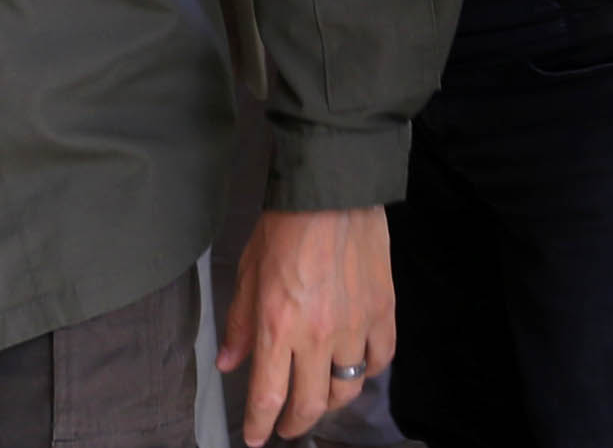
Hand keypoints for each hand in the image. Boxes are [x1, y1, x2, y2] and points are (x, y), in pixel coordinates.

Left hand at [220, 206, 394, 446]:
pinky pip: (381, 358)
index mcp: (279, 326)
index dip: (260, 425)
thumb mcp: (249, 271)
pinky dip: (369, 370)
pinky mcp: (383, 310)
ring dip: (332, 400)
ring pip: (348, 386)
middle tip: (287, 425)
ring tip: (321, 397)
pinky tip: (357, 365)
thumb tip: (229, 363)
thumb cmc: (286, 225)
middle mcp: (319, 335)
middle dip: (296, 423)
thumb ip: (240, 323)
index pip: (269, 396)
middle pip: (312, 403)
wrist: (334, 189)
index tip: (256, 438)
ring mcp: (356, 325)